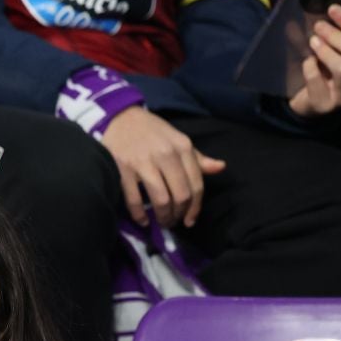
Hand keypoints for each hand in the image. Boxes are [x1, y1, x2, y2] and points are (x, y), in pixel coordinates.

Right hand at [98, 106, 226, 229]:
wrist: (120, 118)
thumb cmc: (152, 132)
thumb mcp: (178, 140)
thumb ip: (197, 158)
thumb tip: (221, 168)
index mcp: (183, 147)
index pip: (196, 185)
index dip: (195, 207)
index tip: (190, 219)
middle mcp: (166, 154)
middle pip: (181, 195)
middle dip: (179, 214)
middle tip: (173, 222)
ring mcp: (143, 162)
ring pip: (161, 200)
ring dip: (163, 217)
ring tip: (161, 222)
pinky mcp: (123, 169)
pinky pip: (135, 200)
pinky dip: (140, 215)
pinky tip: (143, 221)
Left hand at [288, 4, 340, 116]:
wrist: (307, 100)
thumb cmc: (327, 70)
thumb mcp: (339, 48)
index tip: (332, 9)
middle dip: (337, 36)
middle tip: (319, 27)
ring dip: (326, 51)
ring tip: (313, 42)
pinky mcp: (326, 106)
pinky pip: (318, 82)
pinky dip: (310, 68)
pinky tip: (307, 63)